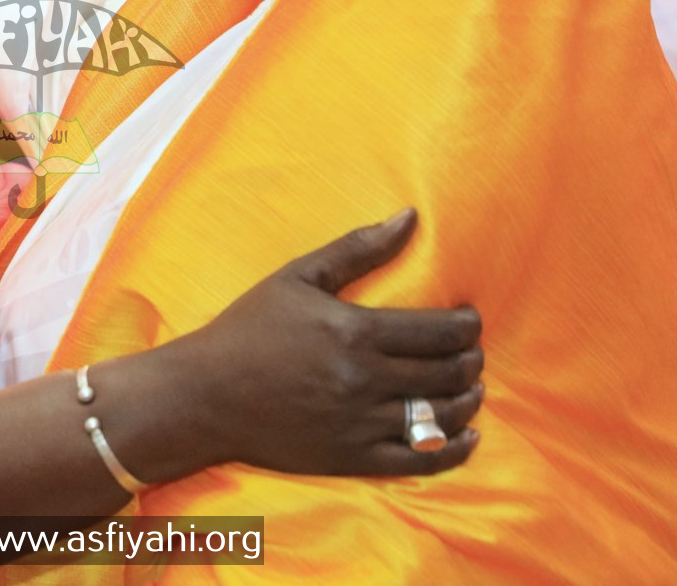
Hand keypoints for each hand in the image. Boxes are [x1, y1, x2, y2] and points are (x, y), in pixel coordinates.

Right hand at [146, 209, 483, 479]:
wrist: (205, 395)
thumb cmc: (249, 328)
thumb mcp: (298, 276)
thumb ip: (358, 247)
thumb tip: (410, 216)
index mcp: (354, 331)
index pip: (441, 332)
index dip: (467, 325)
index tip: (468, 320)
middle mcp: (364, 379)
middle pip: (448, 372)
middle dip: (470, 359)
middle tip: (469, 350)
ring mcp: (360, 423)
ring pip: (441, 415)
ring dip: (467, 398)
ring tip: (468, 385)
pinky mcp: (353, 458)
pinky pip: (423, 460)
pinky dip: (454, 448)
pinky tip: (467, 433)